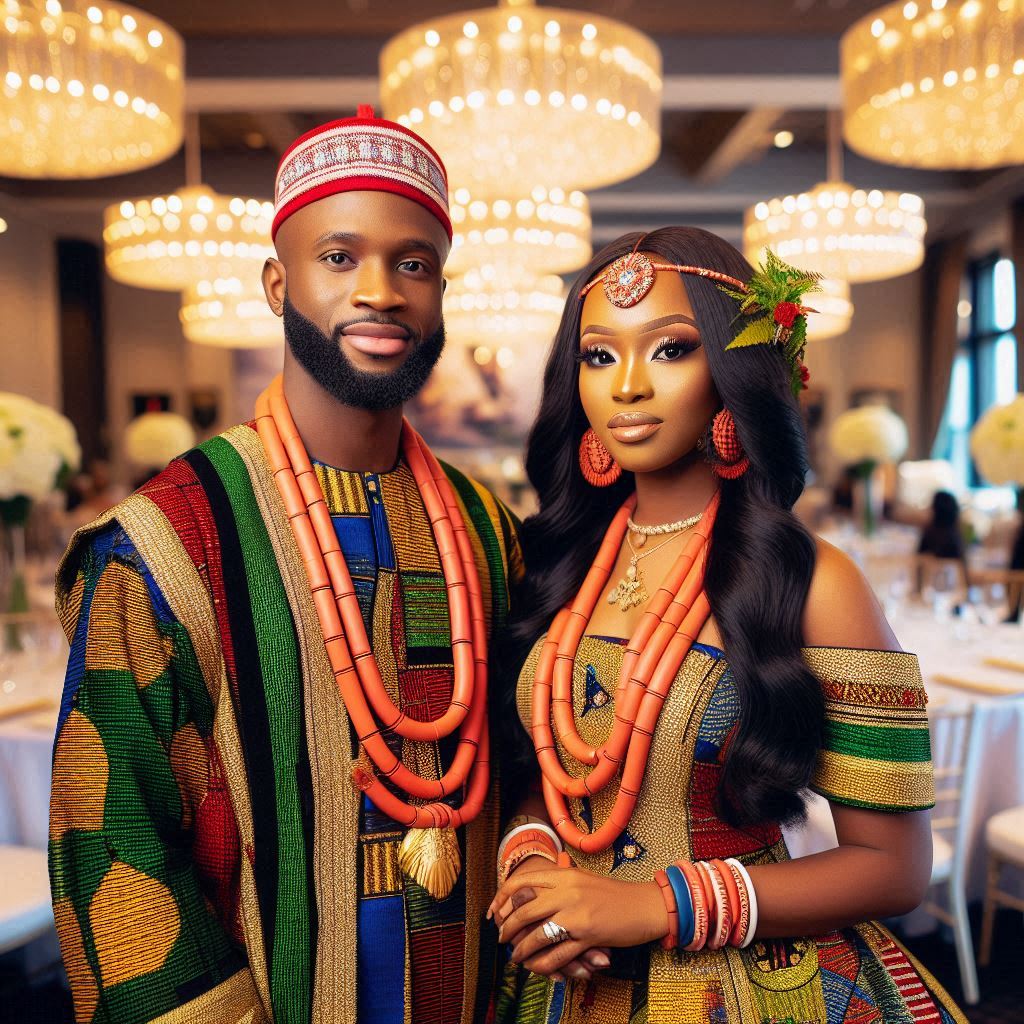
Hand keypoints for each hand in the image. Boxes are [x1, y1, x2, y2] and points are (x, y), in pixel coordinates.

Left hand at [488, 864, 667, 977]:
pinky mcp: (588, 936)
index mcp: (564, 875)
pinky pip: (558, 955)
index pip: (522, 881)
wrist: (644, 904)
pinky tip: (536, 967)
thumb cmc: (613, 894)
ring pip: (538, 935)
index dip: (502, 897)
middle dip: (508, 927)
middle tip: (502, 937)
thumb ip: (558, 882)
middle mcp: (567, 891)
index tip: (495, 911)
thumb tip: (528, 892)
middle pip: (524, 910)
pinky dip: (544, 964)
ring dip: (523, 949)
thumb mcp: (582, 879)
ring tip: (516, 956)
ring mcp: (577, 914)